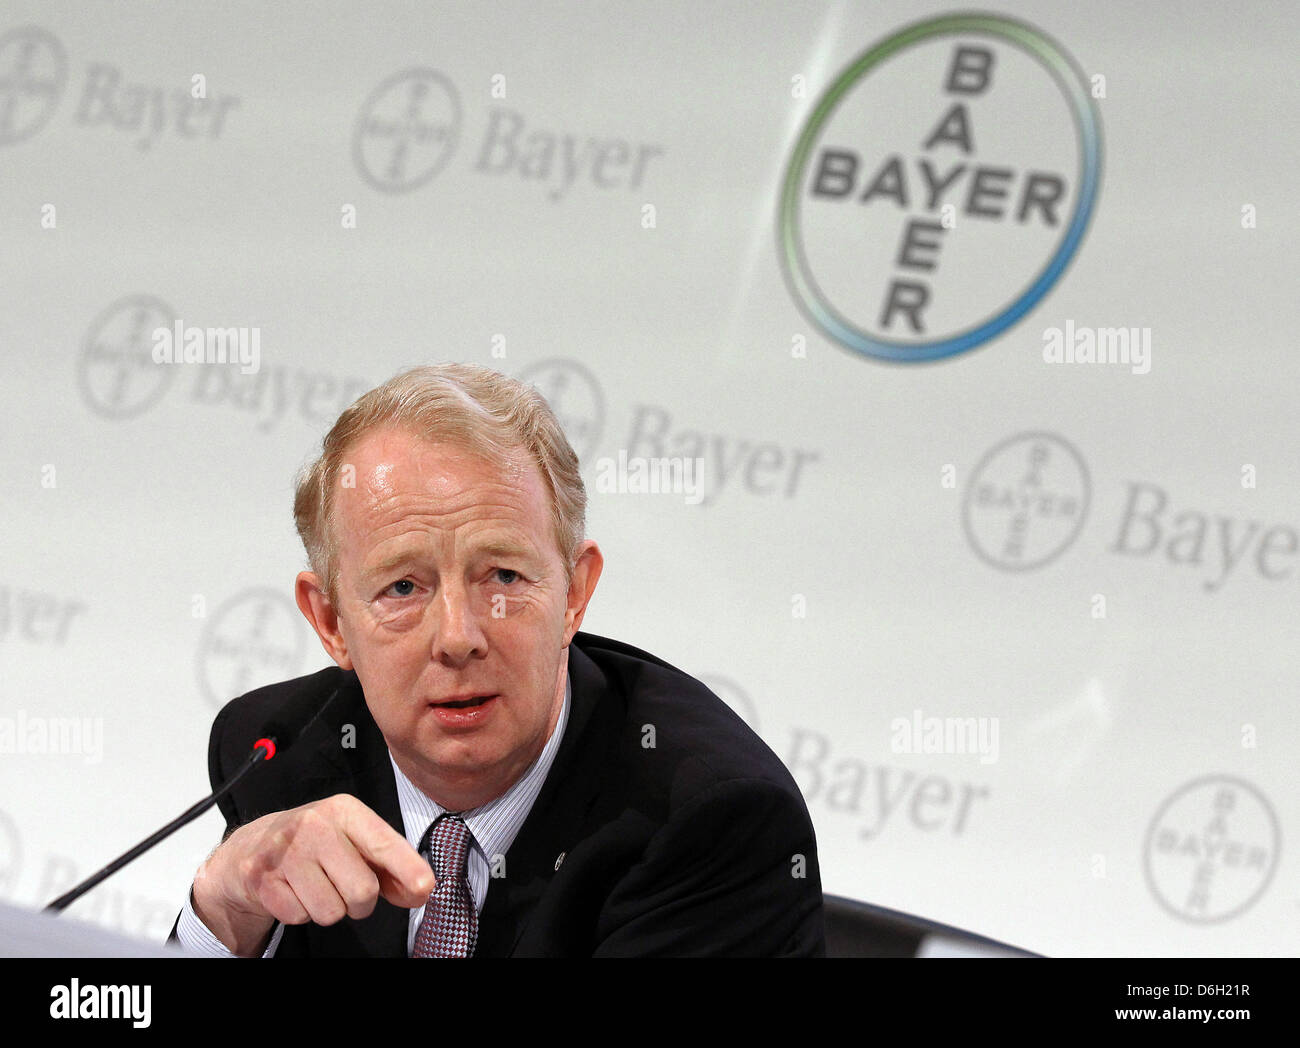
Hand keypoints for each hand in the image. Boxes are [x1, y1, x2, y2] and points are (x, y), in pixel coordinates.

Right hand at [191, 793, 433, 955]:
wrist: (250, 847)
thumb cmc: (316, 844)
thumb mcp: (353, 840)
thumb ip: (389, 865)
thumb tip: (420, 890)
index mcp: (345, 810)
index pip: (383, 843)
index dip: (407, 868)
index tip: (424, 886)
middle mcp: (315, 825)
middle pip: (362, 890)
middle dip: (361, 903)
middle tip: (346, 889)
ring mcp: (285, 851)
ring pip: (331, 911)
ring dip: (330, 909)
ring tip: (317, 888)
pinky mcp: (261, 877)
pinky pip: (299, 917)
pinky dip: (301, 913)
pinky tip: (293, 891)